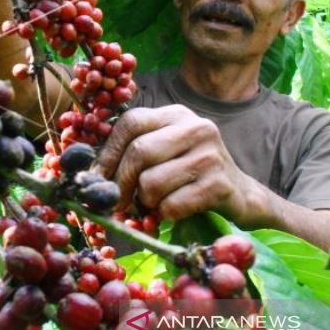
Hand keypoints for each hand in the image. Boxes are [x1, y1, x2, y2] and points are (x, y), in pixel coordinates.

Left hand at [92, 105, 257, 221]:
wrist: (241, 195)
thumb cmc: (189, 175)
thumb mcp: (163, 152)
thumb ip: (131, 152)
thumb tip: (89, 175)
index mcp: (175, 115)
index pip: (130, 123)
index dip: (108, 153)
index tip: (98, 178)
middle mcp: (195, 127)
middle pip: (139, 152)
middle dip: (121, 183)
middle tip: (118, 203)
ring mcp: (211, 154)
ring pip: (152, 182)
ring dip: (146, 202)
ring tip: (155, 204)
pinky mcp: (220, 184)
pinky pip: (172, 205)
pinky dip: (165, 214)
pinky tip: (175, 210)